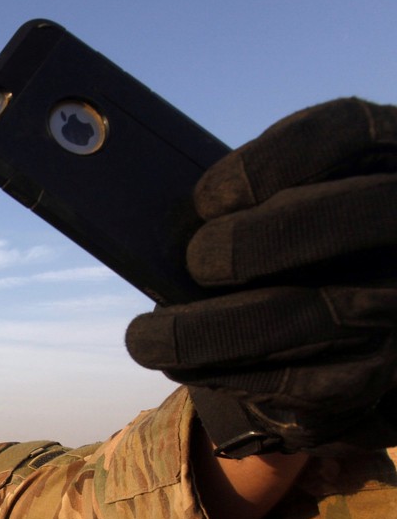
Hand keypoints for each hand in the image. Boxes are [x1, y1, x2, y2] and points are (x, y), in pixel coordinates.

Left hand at [125, 98, 396, 453]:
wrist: (359, 314)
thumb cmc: (298, 245)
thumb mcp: (290, 199)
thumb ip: (245, 199)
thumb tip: (159, 224)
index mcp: (387, 158)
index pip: (342, 134)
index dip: (265, 163)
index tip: (204, 198)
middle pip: (336, 223)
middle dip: (247, 245)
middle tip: (192, 263)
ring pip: (309, 317)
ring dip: (209, 333)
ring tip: (146, 339)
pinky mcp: (378, 376)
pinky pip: (303, 384)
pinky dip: (231, 376)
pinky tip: (185, 368)